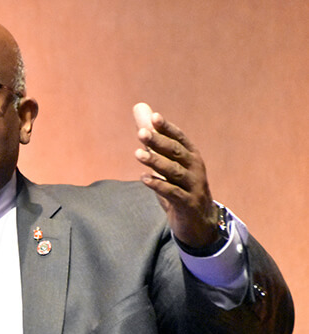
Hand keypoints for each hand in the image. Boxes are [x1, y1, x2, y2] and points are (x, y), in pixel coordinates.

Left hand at [133, 102, 218, 247]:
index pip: (179, 138)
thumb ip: (152, 137)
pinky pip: (173, 192)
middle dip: (159, 141)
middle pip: (176, 152)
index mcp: (191, 156)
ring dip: (156, 162)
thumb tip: (139, 108)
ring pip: (174, 171)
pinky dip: (159, 185)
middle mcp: (194, 168)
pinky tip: (144, 178)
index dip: (167, 128)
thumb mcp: (167, 163)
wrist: (199, 222)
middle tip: (141, 133)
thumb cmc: (180, 187)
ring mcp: (193, 186)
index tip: (153, 117)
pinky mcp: (187, 203)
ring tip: (138, 154)